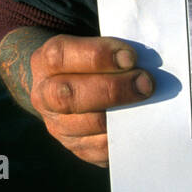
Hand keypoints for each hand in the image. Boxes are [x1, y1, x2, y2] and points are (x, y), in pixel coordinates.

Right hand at [27, 34, 153, 166]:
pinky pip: (102, 147)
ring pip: (90, 123)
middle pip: (71, 95)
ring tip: (148, 101)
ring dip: (124, 112)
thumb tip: (144, 61)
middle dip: (113, 88)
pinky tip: (138, 122)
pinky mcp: (76, 146)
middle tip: (145, 82)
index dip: (97, 56)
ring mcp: (58, 125)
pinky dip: (123, 134)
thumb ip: (109, 50)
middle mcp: (44, 95)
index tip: (130, 57)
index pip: (62, 57)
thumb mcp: (87, 45)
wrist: (67, 88)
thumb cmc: (86, 62)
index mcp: (44, 62)